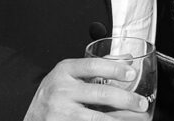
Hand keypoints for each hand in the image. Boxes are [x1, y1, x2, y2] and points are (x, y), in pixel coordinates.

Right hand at [23, 57, 149, 120]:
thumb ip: (97, 66)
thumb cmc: (54, 92)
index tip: (131, 74)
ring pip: (97, 118)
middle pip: (100, 94)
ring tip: (137, 119)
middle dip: (126, 100)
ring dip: (121, 119)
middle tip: (142, 103)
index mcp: (65, 71)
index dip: (114, 69)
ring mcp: (60, 112)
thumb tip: (127, 59)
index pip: (93, 66)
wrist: (32, 116)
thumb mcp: (70, 74)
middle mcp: (61, 90)